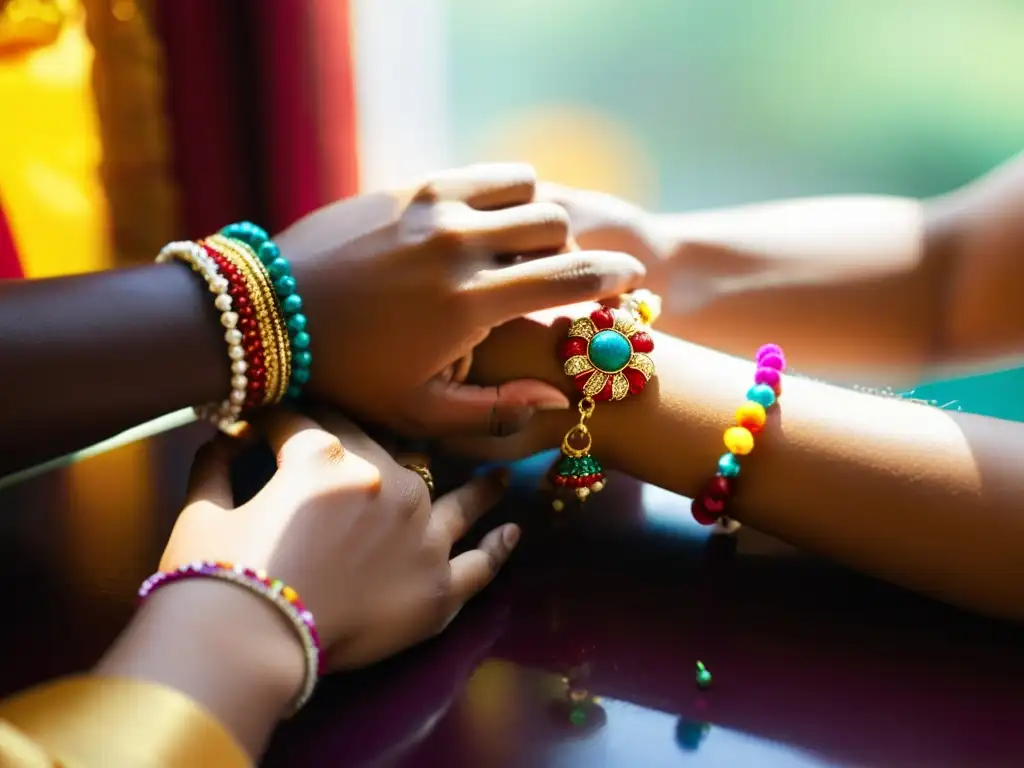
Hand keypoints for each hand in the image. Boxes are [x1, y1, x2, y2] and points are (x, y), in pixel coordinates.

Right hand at [160, 409, 518, 674]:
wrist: (249, 645)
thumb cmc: (219, 574)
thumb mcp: (204, 510)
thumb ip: (215, 465)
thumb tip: (223, 438)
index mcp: (327, 457)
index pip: (302, 421)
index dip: (277, 420)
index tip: (265, 425)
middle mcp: (387, 481)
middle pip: (378, 449)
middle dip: (354, 437)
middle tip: (350, 439)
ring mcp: (422, 533)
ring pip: (458, 498)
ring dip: (477, 486)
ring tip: (498, 477)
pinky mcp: (439, 585)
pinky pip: (479, 563)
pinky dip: (498, 547)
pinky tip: (513, 532)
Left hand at [279, 163, 645, 436]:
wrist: (266, 316)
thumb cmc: (347, 374)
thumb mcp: (420, 411)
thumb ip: (496, 409)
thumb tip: (560, 393)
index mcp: (471, 301)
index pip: (572, 276)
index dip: (615, 277)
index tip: (632, 278)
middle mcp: (460, 242)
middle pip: (555, 224)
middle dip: (571, 249)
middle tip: (558, 275)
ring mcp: (431, 206)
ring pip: (521, 186)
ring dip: (535, 213)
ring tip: (521, 243)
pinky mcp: (405, 185)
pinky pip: (477, 173)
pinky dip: (496, 193)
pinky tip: (481, 222)